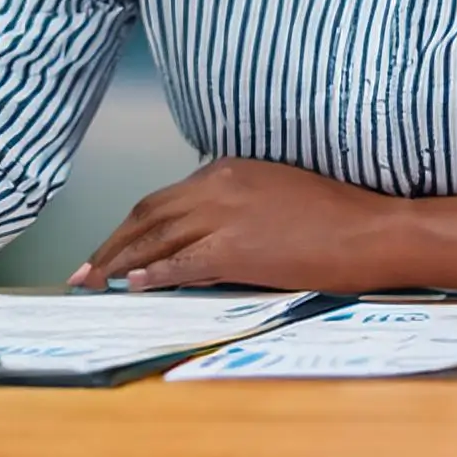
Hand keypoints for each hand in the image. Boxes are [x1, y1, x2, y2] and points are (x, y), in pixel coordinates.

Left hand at [74, 157, 409, 293]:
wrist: (373, 230)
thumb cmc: (335, 216)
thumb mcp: (274, 191)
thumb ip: (235, 202)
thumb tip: (204, 232)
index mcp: (225, 169)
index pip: (161, 199)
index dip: (128, 226)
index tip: (108, 248)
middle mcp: (217, 186)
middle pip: (147, 216)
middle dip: (110, 245)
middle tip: (83, 272)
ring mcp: (225, 216)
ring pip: (155, 240)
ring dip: (119, 262)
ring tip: (93, 284)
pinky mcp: (237, 249)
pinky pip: (182, 264)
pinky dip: (153, 275)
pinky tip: (132, 287)